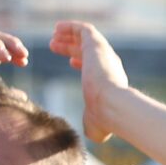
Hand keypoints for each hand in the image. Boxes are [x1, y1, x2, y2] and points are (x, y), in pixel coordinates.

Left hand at [49, 21, 128, 142]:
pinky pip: (83, 29)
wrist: (112, 105)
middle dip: (71, 47)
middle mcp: (109, 64)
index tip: (70, 62)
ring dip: (69, 36)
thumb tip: (93, 137)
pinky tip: (57, 28)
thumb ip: (93, 125)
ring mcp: (103, 53)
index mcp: (110, 80)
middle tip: (54, 45)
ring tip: (53, 36)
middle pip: (88, 51)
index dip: (82, 63)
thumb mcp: (97, 124)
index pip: (96, 67)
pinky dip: (70, 27)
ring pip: (85, 38)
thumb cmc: (106, 118)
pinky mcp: (96, 44)